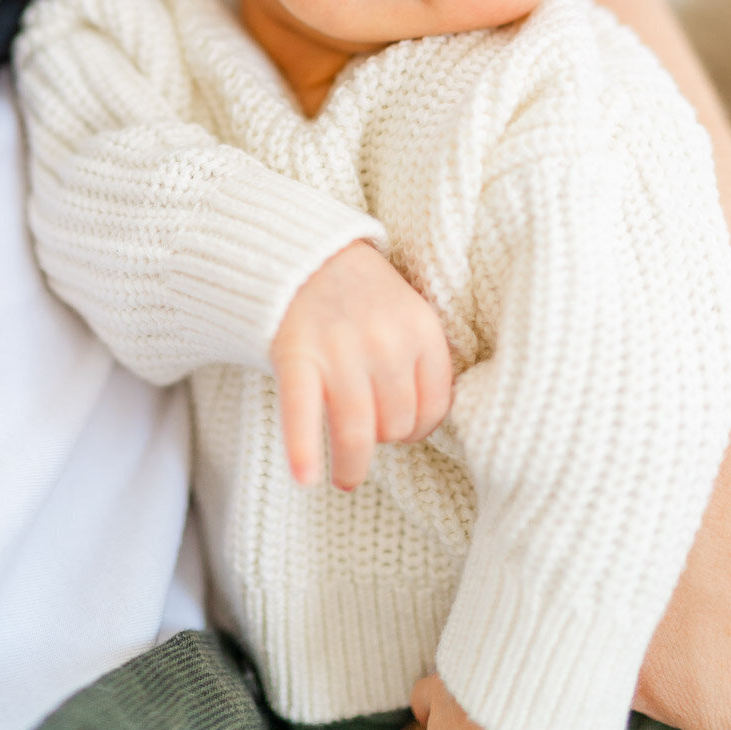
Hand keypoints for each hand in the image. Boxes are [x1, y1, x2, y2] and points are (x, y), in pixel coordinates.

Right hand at [270, 239, 451, 489]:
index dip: (418, 428)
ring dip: (352, 467)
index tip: (402, 429)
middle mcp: (386, 342)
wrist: (303, 251)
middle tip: (367, 432)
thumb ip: (420, 358)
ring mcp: (339, 349)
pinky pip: (303, 414)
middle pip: (396, 425)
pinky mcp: (296, 355)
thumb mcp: (407, 311)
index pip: (435, 409)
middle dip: (383, 438)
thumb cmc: (360, 293)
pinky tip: (306, 478)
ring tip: (345, 478)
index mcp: (422, 330)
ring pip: (358, 434)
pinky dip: (304, 451)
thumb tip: (426, 422)